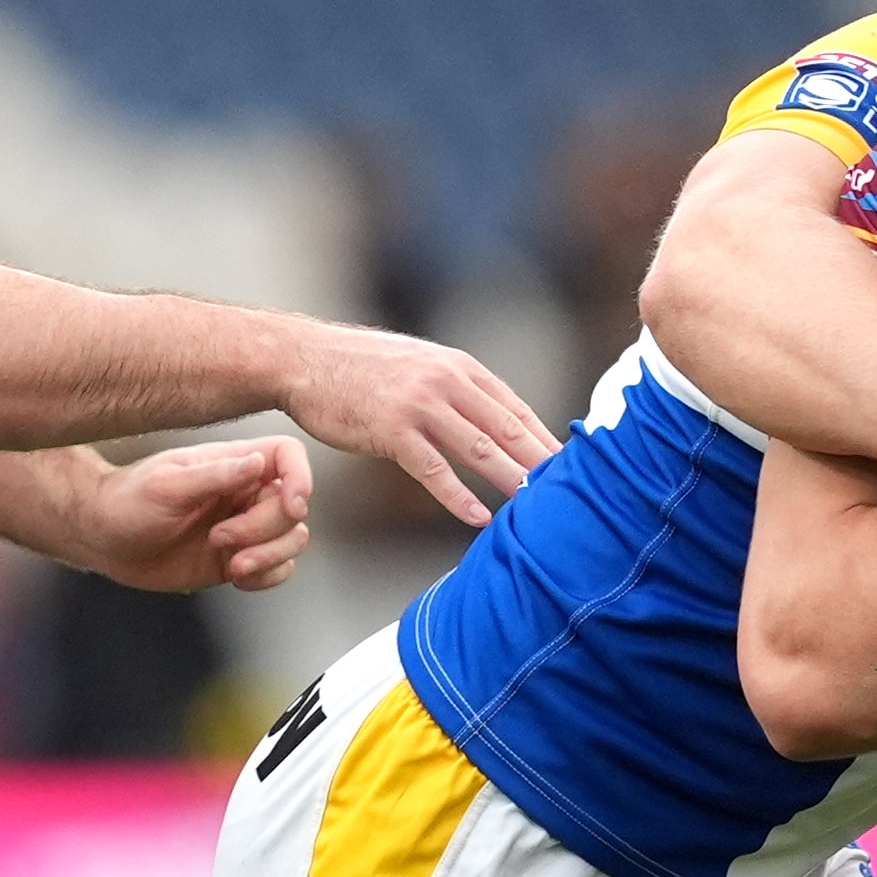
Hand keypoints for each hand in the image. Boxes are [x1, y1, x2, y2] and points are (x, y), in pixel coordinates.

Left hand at [71, 436, 314, 590]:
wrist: (104, 540)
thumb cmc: (127, 503)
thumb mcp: (168, 486)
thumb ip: (216, 475)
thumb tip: (258, 462)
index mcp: (233, 463)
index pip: (288, 456)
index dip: (302, 477)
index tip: (291, 505)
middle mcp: (245, 492)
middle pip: (294, 507)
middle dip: (265, 530)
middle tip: (220, 538)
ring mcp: (245, 526)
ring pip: (294, 540)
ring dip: (270, 556)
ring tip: (231, 564)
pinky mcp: (239, 558)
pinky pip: (279, 569)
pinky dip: (267, 577)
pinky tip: (235, 577)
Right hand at [279, 324, 559, 525]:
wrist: (304, 359)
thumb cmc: (361, 369)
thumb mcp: (419, 366)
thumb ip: (456, 388)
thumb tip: (491, 418)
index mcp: (459, 368)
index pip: (515, 408)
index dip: (544, 439)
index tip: (571, 467)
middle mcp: (446, 382)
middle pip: (506, 428)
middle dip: (541, 463)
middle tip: (572, 493)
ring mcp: (419, 405)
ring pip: (478, 449)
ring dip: (511, 480)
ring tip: (537, 508)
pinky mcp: (390, 430)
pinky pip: (434, 469)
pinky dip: (459, 496)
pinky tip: (479, 516)